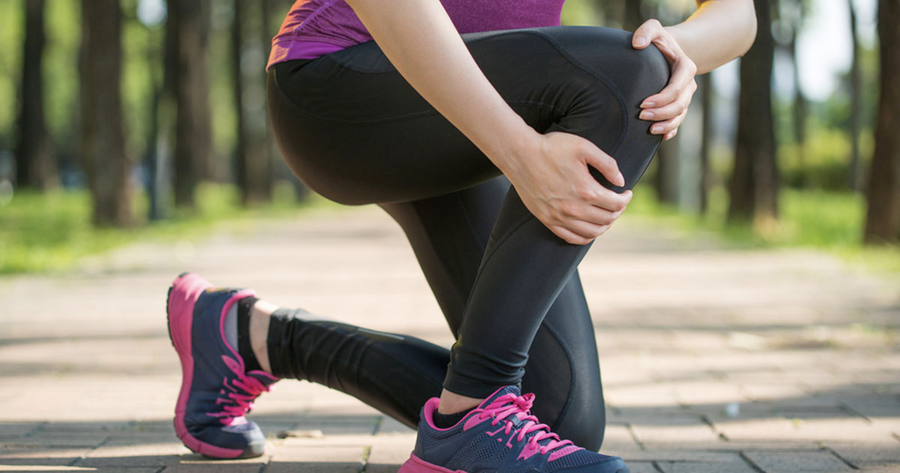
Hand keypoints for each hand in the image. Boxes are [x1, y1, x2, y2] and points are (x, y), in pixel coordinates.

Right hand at [504, 131, 632, 244]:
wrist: (520, 155)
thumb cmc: (552, 148)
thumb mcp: (584, 147)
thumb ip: (607, 164)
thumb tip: (620, 182)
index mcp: (586, 190)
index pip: (616, 204)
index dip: (626, 199)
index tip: (627, 192)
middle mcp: (574, 208)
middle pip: (607, 219)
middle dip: (618, 211)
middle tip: (618, 202)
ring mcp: (559, 217)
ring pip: (592, 232)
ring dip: (605, 226)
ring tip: (607, 215)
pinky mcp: (547, 220)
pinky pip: (572, 238)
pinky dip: (586, 237)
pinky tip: (590, 229)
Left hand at [632, 19, 697, 140]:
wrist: (665, 51)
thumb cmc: (657, 41)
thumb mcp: (653, 29)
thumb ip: (646, 31)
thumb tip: (637, 44)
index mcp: (686, 68)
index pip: (676, 88)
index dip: (661, 99)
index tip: (642, 104)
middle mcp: (689, 84)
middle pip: (679, 105)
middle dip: (660, 113)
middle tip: (640, 116)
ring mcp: (685, 96)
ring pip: (680, 116)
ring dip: (666, 125)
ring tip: (649, 130)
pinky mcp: (679, 105)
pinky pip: (679, 121)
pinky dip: (671, 130)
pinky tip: (661, 137)